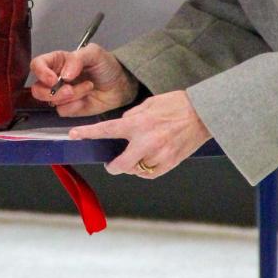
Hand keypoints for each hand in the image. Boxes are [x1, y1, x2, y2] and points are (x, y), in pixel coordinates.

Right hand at [29, 44, 138, 116]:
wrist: (120, 84)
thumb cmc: (106, 65)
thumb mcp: (94, 53)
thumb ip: (77, 58)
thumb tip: (64, 75)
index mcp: (58, 61)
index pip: (37, 65)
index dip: (41, 72)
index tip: (53, 80)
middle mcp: (55, 79)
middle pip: (37, 89)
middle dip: (52, 92)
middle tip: (70, 89)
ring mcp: (60, 95)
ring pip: (51, 101)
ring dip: (71, 96)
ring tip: (89, 87)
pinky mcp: (69, 109)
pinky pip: (63, 111)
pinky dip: (75, 106)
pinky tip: (87, 98)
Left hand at [67, 91, 210, 178]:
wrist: (203, 113)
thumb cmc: (178, 105)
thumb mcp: (150, 103)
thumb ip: (132, 116)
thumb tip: (122, 126)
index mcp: (138, 123)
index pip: (106, 130)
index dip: (88, 133)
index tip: (74, 135)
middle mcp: (146, 142)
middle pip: (119, 165)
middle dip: (113, 166)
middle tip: (112, 162)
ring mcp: (158, 155)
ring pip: (136, 170)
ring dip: (134, 164)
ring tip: (144, 151)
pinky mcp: (169, 164)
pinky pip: (149, 174)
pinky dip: (147, 168)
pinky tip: (153, 157)